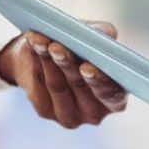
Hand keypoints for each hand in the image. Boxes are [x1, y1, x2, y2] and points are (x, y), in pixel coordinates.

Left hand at [0, 22, 127, 128]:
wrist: (44, 58)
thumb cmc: (78, 48)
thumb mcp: (92, 37)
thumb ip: (104, 34)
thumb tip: (107, 34)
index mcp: (115, 98)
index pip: (112, 95)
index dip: (100, 82)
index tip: (87, 67)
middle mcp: (95, 112)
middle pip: (81, 87)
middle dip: (68, 65)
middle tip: (56, 48)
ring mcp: (70, 115)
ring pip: (57, 85)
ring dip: (48, 60)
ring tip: (41, 40)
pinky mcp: (45, 111)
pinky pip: (39, 85)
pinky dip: (36, 61)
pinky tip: (34, 46)